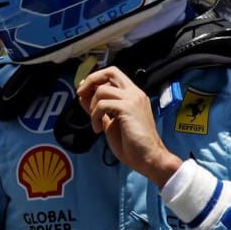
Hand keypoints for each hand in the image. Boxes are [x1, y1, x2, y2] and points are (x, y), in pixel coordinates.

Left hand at [76, 66, 182, 184]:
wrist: (149, 157)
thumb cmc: (133, 145)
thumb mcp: (110, 123)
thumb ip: (99, 109)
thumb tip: (83, 97)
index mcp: (133, 95)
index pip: (112, 75)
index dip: (95, 79)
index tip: (84, 91)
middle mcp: (134, 93)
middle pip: (110, 72)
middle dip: (91, 80)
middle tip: (81, 94)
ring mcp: (133, 99)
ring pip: (102, 90)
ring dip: (92, 107)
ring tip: (96, 123)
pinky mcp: (128, 108)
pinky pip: (102, 105)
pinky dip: (95, 117)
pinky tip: (98, 129)